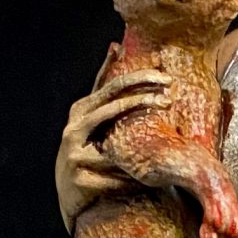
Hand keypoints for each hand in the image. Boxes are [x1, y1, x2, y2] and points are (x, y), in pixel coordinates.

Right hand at [56, 46, 167, 230]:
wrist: (68, 192)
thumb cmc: (87, 149)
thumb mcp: (94, 116)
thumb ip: (106, 87)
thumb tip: (115, 44)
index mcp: (81, 109)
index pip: (112, 86)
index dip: (138, 79)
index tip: (164, 76)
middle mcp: (74, 126)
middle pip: (113, 106)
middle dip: (143, 100)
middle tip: (168, 98)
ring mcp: (73, 151)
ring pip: (116, 146)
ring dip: (140, 150)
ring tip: (164, 149)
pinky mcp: (78, 176)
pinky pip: (115, 175)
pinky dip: (131, 178)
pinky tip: (144, 182)